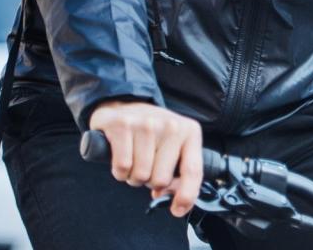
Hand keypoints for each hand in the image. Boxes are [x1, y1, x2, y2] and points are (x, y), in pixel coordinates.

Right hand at [88, 100, 203, 217]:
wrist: (122, 104)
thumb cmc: (151, 131)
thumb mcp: (172, 145)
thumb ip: (177, 171)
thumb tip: (167, 196)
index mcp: (189, 131)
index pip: (193, 170)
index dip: (186, 196)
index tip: (177, 210)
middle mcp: (171, 126)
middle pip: (161, 180)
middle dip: (150, 182)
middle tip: (146, 167)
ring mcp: (147, 125)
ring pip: (140, 176)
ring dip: (133, 177)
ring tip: (133, 160)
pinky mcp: (122, 126)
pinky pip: (122, 168)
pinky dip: (119, 172)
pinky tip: (121, 158)